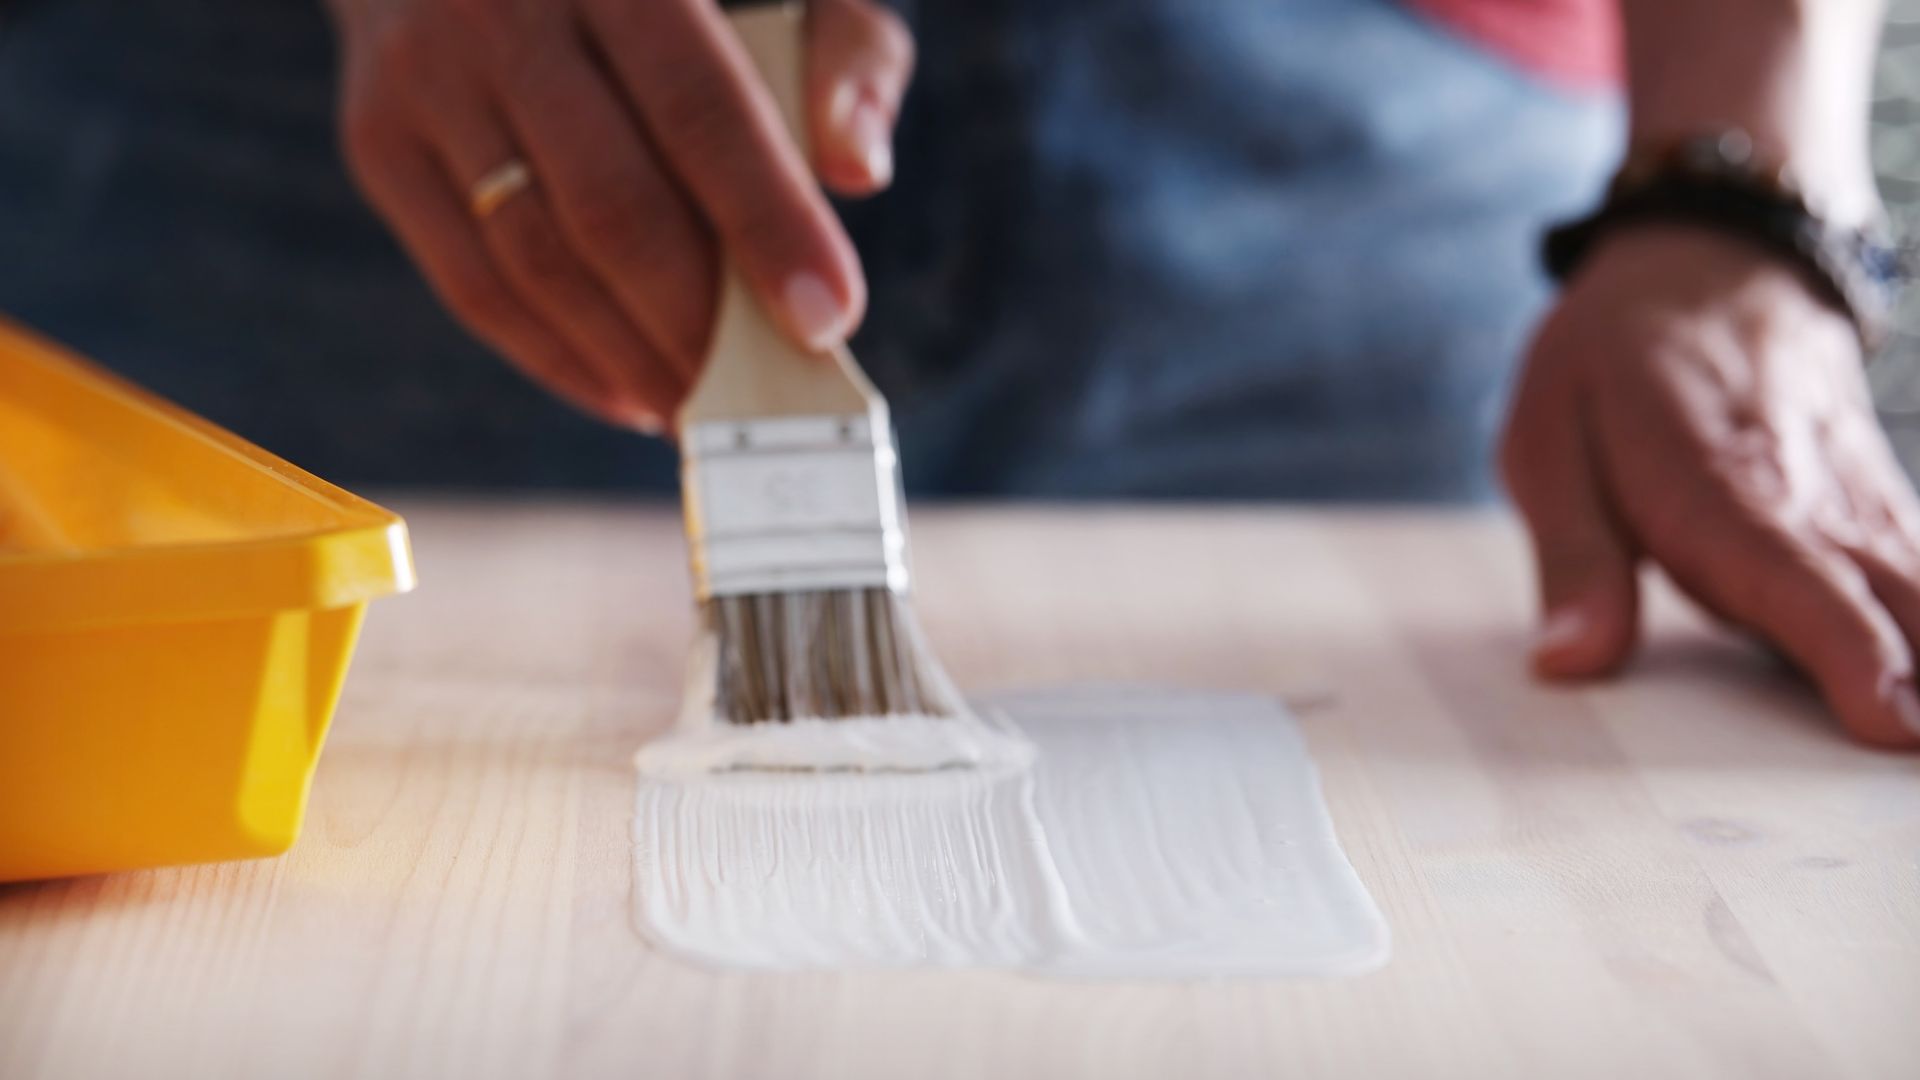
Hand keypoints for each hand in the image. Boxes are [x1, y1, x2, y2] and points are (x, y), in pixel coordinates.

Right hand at [327, 0, 913, 429]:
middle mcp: (502, 8)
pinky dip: (556, 358)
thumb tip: (859, 168)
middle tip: (761, 396)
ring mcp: (424, 77)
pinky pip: (470, 283)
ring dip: (627, 357)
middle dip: (695, 320)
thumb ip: (843, 52)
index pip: (700, 109)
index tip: (827, 317)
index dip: (767, 223)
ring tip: (697, 406)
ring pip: (531, 257)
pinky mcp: (379, 140)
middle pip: (608, 202)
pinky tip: (626, 392)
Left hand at [1502, 227, 1919, 747]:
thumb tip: (1570, 662)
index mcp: (1723, 493)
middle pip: (1900, 605)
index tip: (1889, 723)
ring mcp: (1862, 510)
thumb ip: (1575, 562)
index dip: (1848, 655)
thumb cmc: (1617, 360)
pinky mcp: (1882, 518)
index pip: (1801, 584)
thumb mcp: (1550, 445)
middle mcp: (1815, 507)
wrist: (1710, 264)